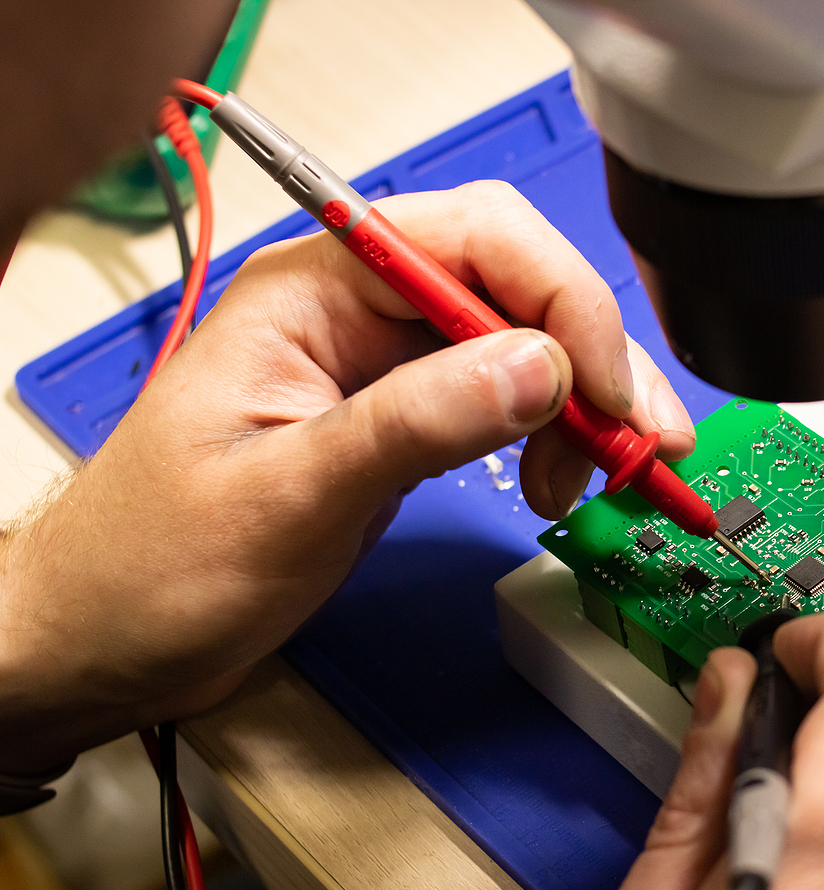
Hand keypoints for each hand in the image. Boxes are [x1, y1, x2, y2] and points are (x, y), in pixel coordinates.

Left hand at [0, 180, 694, 771]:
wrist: (102, 644)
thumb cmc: (153, 567)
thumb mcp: (290, 494)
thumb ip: (415, 421)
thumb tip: (539, 366)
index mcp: (313, 290)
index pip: (478, 239)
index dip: (565, 306)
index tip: (610, 394)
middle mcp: (355, 311)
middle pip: (517, 287)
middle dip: (596, 359)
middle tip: (648, 444)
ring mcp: (381, 367)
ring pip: (524, 346)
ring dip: (586, 405)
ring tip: (610, 475)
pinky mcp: (399, 422)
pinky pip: (503, 401)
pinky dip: (555, 436)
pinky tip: (564, 480)